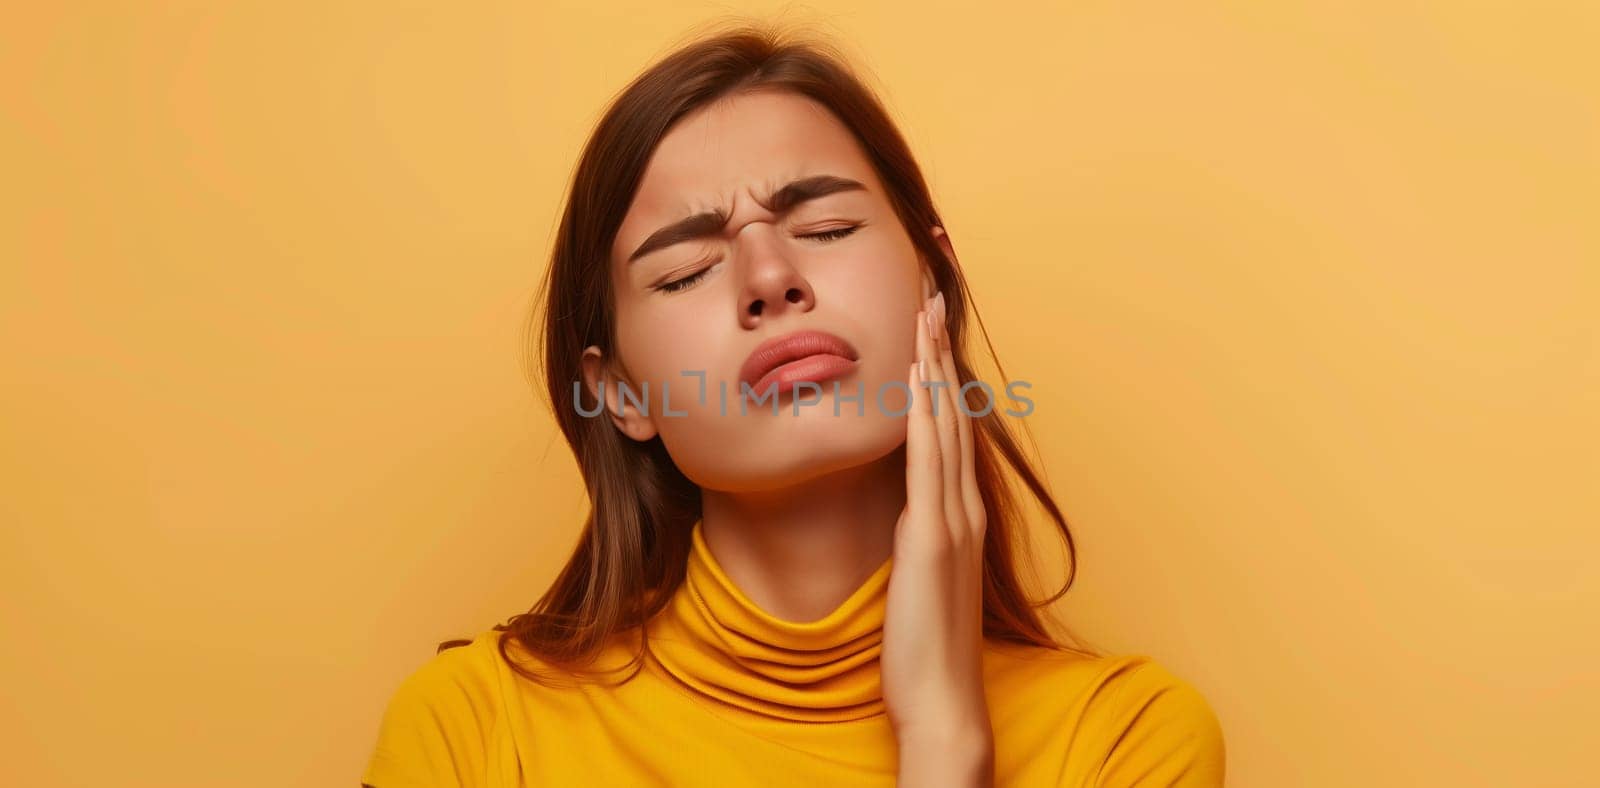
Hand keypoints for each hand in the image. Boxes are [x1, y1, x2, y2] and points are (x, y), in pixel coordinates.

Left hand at [881, 290, 993, 785]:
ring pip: (943, 424)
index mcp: (960, 512)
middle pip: (952, 411)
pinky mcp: (932, 536)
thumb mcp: (922, 573)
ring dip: (933, 365)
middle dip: (939, 350)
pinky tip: (916, 378)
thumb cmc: (926, 642)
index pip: (950, 428)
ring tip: (924, 313)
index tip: (928, 325)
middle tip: (931, 294)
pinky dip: (923, 414)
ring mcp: (952, 518)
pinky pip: (927, 461)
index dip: (941, 373)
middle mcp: (963, 506)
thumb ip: (919, 533)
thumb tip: (905, 507)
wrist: (943, 695)